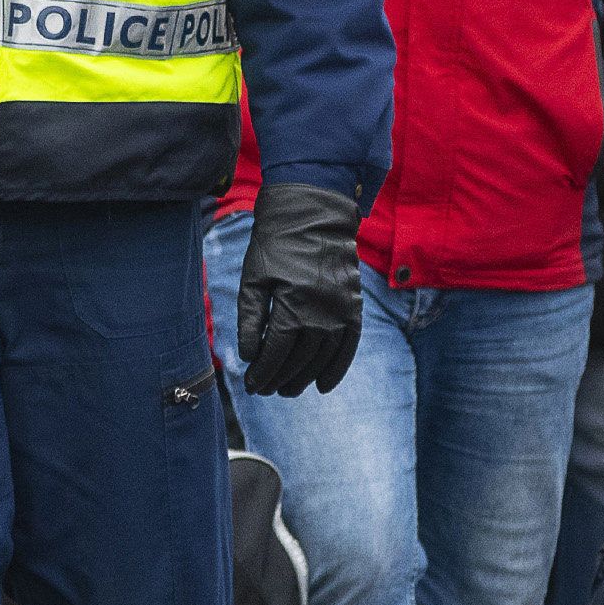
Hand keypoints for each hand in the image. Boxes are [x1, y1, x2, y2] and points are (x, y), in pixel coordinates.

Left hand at [233, 183, 369, 397]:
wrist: (313, 214)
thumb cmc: (275, 244)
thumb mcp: (253, 278)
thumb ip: (250, 319)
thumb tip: (249, 356)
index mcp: (292, 305)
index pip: (275, 353)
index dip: (262, 373)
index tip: (252, 385)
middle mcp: (321, 312)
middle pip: (299, 360)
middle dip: (280, 379)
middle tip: (267, 390)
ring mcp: (341, 310)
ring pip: (323, 357)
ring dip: (305, 378)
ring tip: (288, 389)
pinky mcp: (354, 305)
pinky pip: (349, 345)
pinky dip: (337, 368)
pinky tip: (323, 385)